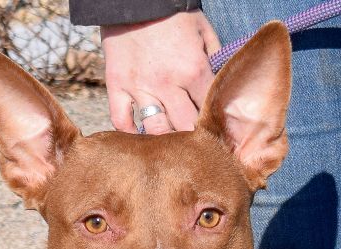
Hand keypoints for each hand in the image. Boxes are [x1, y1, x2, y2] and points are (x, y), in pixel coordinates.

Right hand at [101, 12, 221, 133]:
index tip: (214, 130)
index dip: (214, 123)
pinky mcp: (117, 85)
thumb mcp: (203, 30)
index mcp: (193, 71)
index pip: (209, 112)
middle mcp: (167, 84)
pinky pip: (121, 120)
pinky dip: (129, 133)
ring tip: (170, 143)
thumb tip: (222, 87)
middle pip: (185, 128)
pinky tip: (139, 136)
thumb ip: (215, 60)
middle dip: (192, 138)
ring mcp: (140, 87)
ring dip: (165, 140)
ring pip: (156, 130)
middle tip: (194, 143)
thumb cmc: (173, 14)